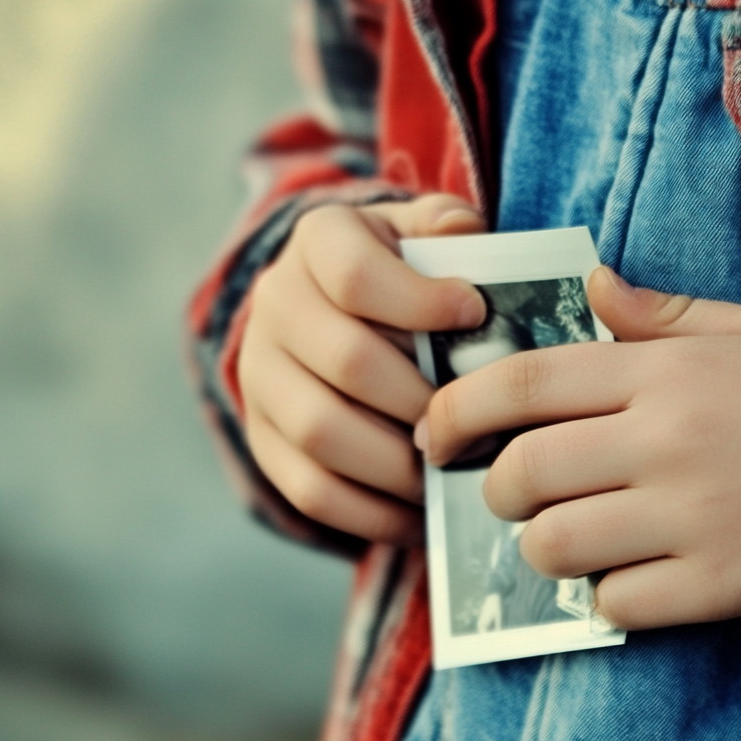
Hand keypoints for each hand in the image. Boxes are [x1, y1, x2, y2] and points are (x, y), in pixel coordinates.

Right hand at [237, 194, 485, 544]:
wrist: (332, 307)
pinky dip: (371, 513)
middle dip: (422, 400)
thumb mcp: (421, 231)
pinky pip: (310, 491)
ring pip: (322, 433)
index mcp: (317, 242)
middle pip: (347, 361)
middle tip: (479, 423)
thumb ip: (446, 226)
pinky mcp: (261, 438)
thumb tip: (461, 232)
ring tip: (452, 470)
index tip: (477, 314)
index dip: (420, 301)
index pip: (355, 274)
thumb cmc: (402, 271)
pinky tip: (421, 514)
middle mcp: (275, 304)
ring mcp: (260, 376)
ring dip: (399, 462)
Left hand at [416, 267, 740, 628]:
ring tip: (569, 541)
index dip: (459, 407)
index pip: (525, 382)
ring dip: (544, 550)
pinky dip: (607, 600)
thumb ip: (664, 314)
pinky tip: (632, 582)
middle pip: (524, 473)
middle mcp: (666, 440)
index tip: (436, 430)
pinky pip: (617, 605)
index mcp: (667, 370)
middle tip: (510, 496)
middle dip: (496, 491)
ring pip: (557, 546)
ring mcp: (691, 518)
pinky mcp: (721, 587)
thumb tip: (592, 284)